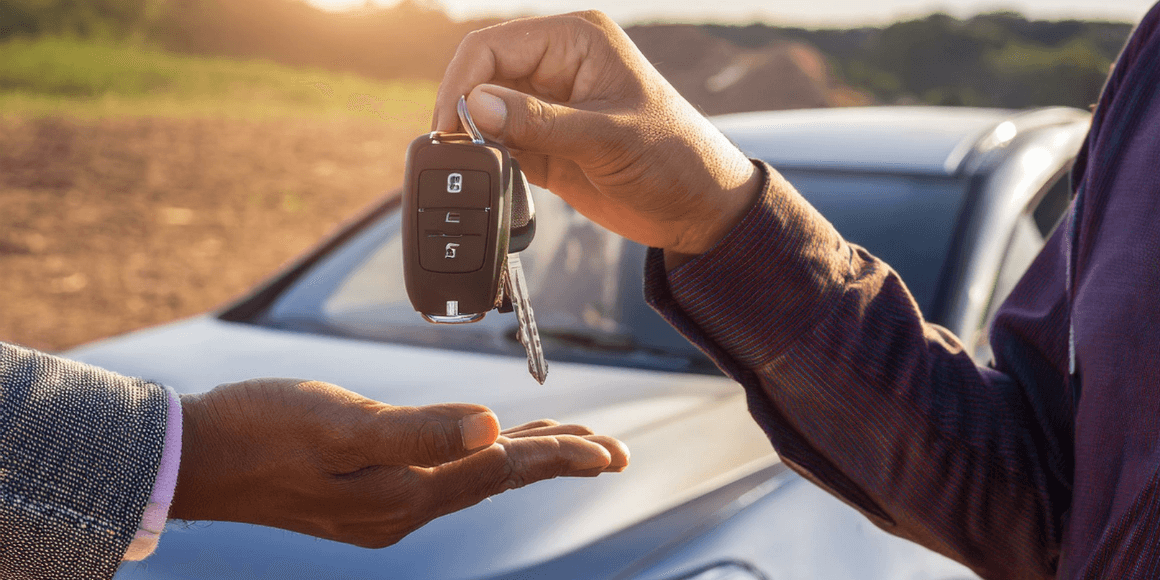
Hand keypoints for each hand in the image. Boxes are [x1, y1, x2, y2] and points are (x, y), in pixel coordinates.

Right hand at [169, 378, 627, 547]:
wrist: (195, 457)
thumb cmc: (261, 429)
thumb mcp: (340, 424)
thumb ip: (418, 429)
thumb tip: (493, 425)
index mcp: (403, 494)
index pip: (502, 469)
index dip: (559, 455)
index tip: (611, 449)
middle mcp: (400, 510)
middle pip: (497, 477)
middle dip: (557, 460)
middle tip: (612, 452)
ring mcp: (383, 507)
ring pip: (473, 477)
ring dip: (522, 458)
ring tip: (567, 443)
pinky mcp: (365, 496)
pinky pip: (443, 477)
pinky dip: (478, 458)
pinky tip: (484, 446)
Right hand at [432, 11, 762, 259]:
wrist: (698, 209)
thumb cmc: (674, 158)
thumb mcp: (607, 138)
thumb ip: (540, 122)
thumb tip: (476, 106)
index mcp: (576, 41)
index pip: (494, 46)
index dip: (463, 82)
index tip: (450, 124)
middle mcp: (557, 66)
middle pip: (482, 77)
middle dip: (462, 111)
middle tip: (453, 151)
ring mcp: (549, 107)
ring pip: (484, 112)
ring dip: (472, 138)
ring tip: (470, 168)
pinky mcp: (545, 144)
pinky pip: (499, 145)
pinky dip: (487, 160)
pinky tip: (488, 179)